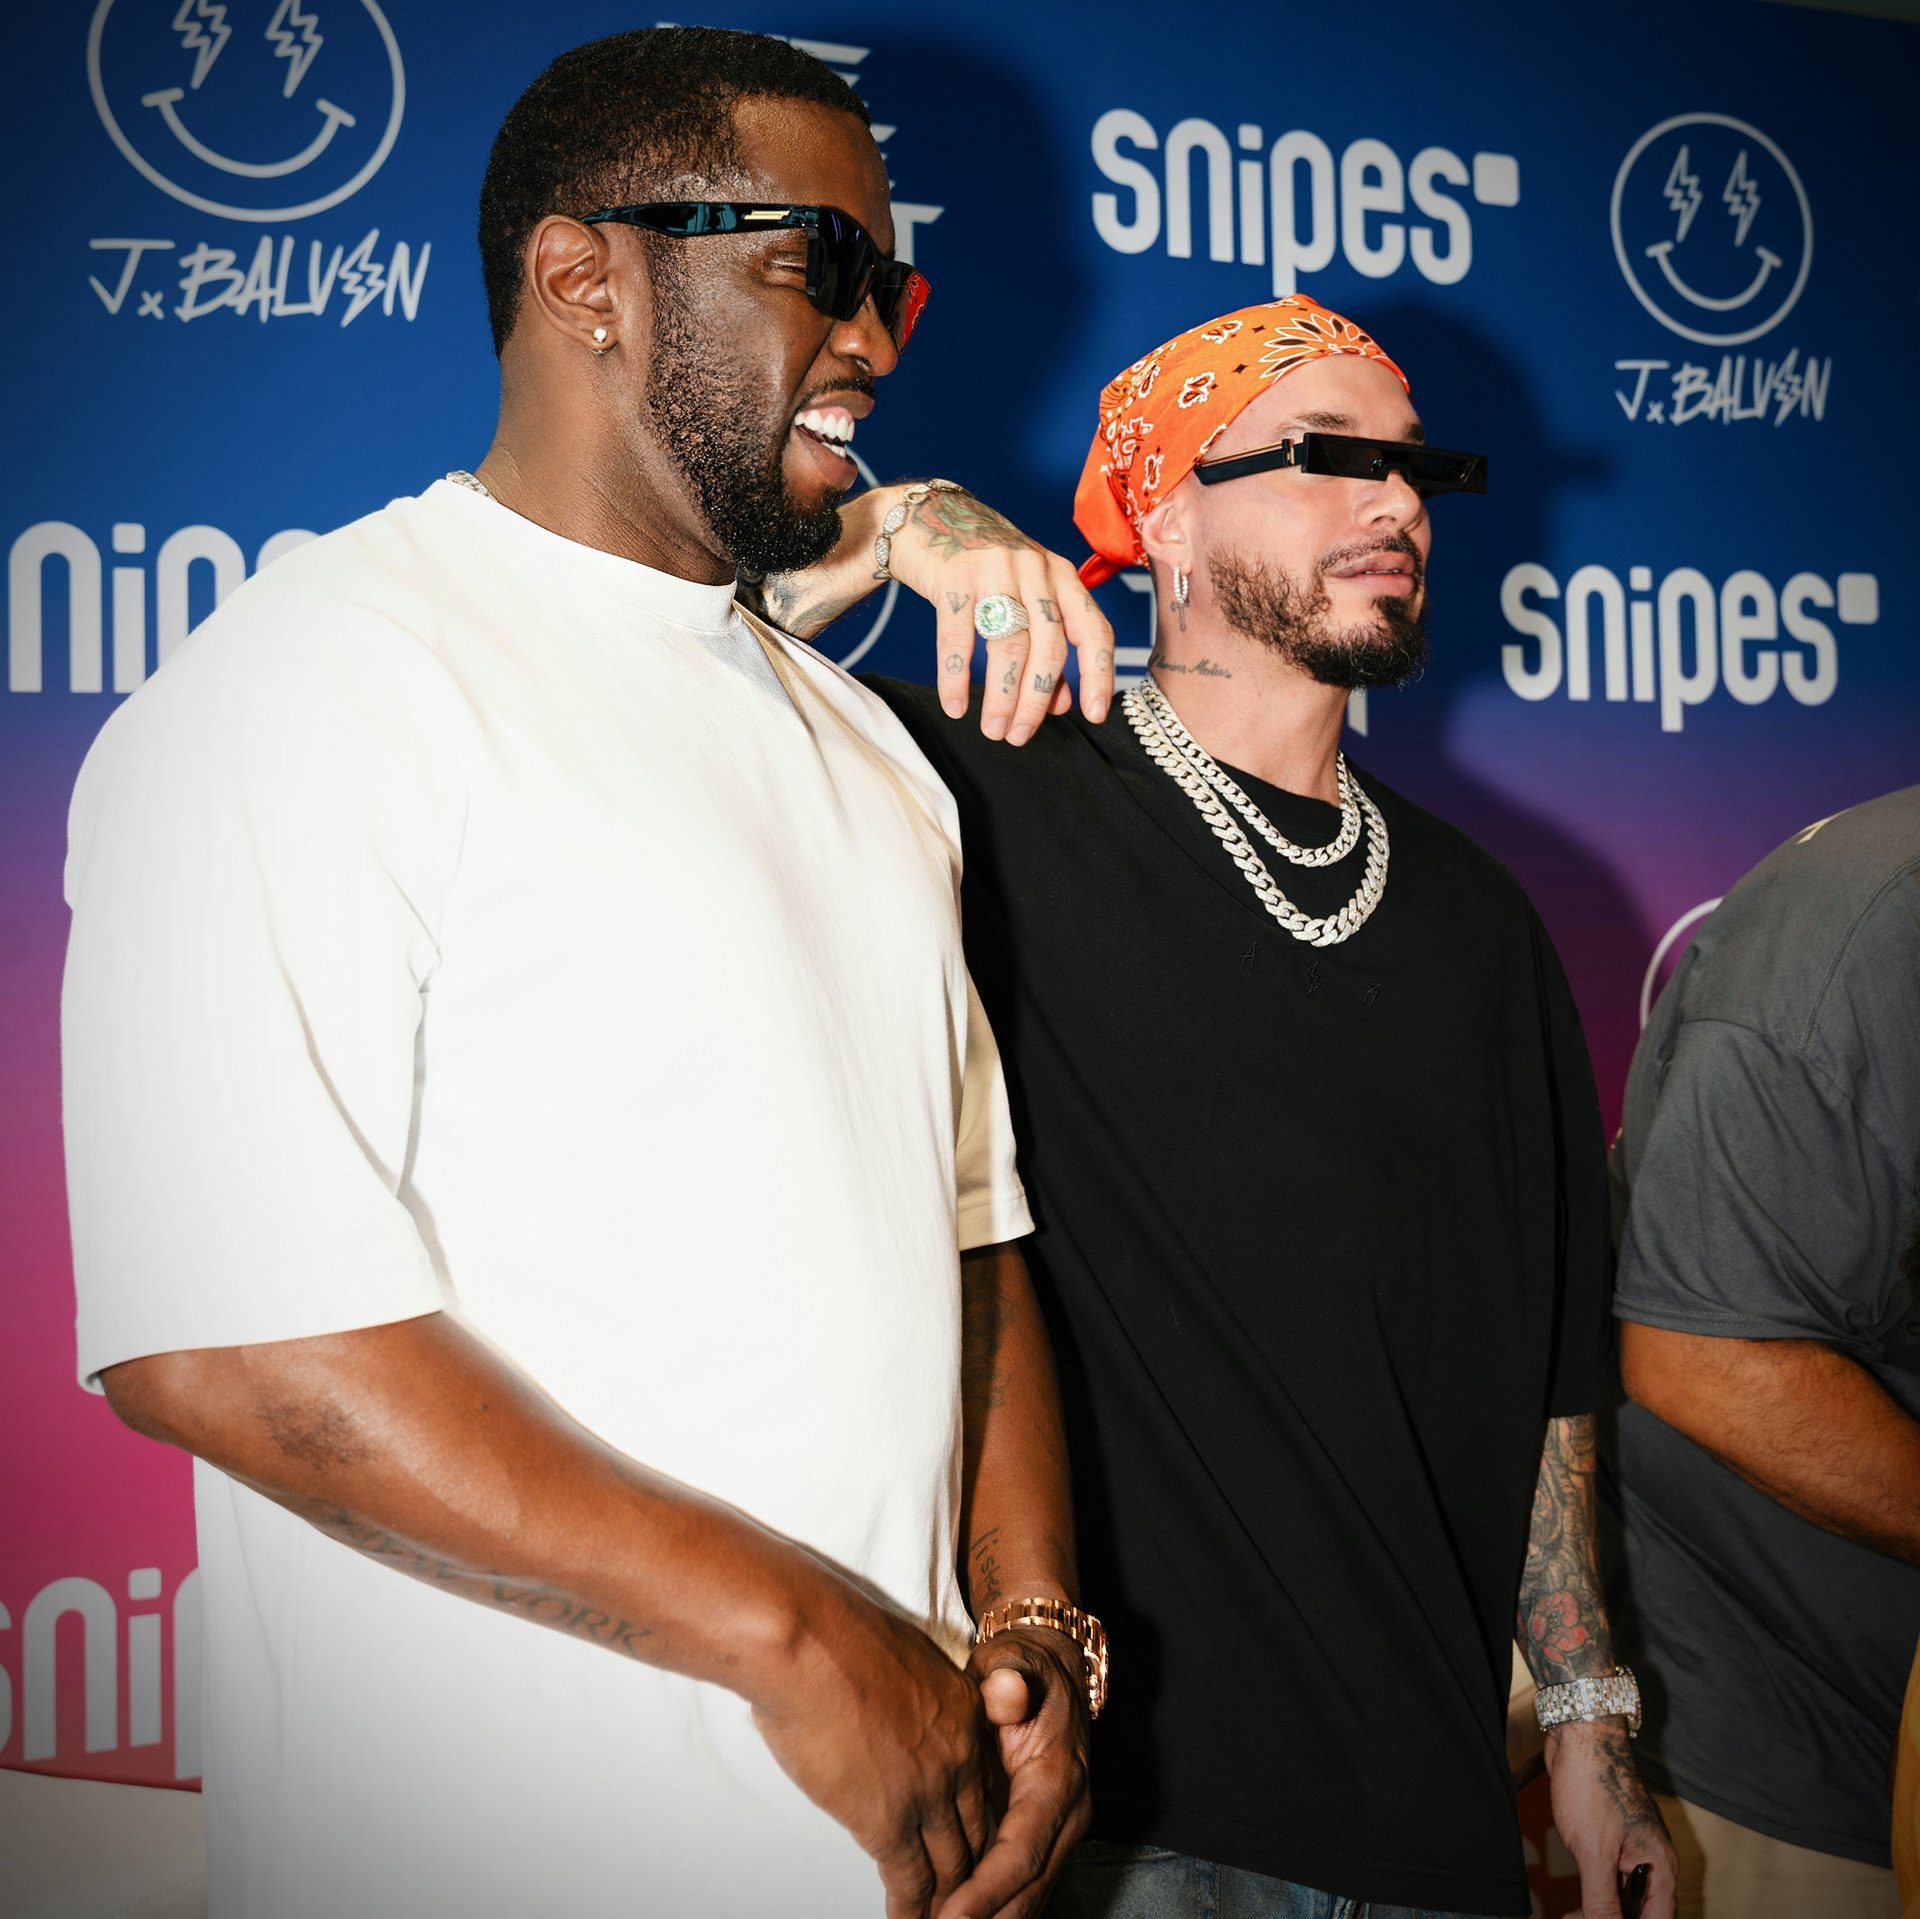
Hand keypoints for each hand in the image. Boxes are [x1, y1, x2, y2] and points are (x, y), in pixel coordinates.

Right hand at [749, 1586, 992, 1918]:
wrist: (812, 1641)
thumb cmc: (837, 1634)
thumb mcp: (896, 1653)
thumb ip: (901, 1691)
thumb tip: (877, 1702)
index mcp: (961, 1710)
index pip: (983, 1779)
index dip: (978, 1816)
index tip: (975, 1841)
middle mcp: (957, 1756)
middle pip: (978, 1828)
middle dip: (977, 1869)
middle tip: (972, 1897)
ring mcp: (928, 1792)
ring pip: (953, 1865)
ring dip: (949, 1899)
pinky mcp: (889, 1820)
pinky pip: (910, 1881)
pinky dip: (912, 1911)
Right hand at [876, 487, 1115, 743]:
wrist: (928, 519)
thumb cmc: (984, 569)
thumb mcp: (1026, 598)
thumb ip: (1048, 648)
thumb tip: (1061, 705)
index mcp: (1062, 576)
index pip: (1093, 629)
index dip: (1098, 674)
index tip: (1094, 715)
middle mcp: (1035, 569)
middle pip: (1048, 646)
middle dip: (1035, 700)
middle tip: (1019, 736)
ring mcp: (995, 569)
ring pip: (1007, 645)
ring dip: (1001, 696)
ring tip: (992, 729)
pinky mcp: (954, 575)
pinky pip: (958, 637)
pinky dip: (956, 677)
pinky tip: (956, 706)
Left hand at [936, 1626, 1091, 1918]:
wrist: (1048, 1670)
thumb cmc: (1023, 1670)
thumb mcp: (1013, 1666)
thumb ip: (1007, 1682)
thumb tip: (1007, 1693)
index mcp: (1058, 1782)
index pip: (1021, 1853)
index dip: (984, 1891)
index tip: (947, 1916)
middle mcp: (1066, 1817)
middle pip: (1027, 1892)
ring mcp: (1056, 1833)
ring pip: (1025, 1898)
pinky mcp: (1040, 1838)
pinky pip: (1018, 1886)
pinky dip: (989, 1908)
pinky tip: (951, 1918)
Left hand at [1544, 1720, 1676, 1918]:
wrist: (1579, 1734)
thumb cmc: (1592, 1783)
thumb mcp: (1594, 1851)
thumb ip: (1602, 1898)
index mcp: (1660, 1867)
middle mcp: (1652, 1860)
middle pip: (1642, 1911)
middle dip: (1611, 1918)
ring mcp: (1632, 1847)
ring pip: (1624, 1894)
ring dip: (1602, 1908)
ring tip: (1573, 1915)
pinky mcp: (1612, 1836)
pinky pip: (1610, 1874)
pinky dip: (1596, 1889)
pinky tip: (1576, 1896)